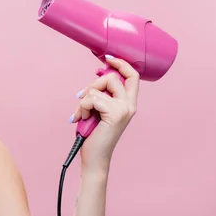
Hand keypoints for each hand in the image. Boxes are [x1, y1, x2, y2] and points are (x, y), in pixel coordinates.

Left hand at [69, 55, 140, 171]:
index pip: (133, 75)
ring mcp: (124, 109)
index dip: (121, 63)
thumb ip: (102, 93)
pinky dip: (82, 108)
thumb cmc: (93, 134)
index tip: (107, 58)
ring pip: (99, 87)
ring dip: (84, 99)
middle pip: (112, 77)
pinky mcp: (114, 114)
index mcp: (128, 103)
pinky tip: (82, 119)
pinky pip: (92, 98)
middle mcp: (130, 105)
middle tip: (83, 98)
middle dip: (93, 84)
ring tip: (82, 113)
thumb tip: (98, 72)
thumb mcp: (98, 108)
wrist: (94, 157)